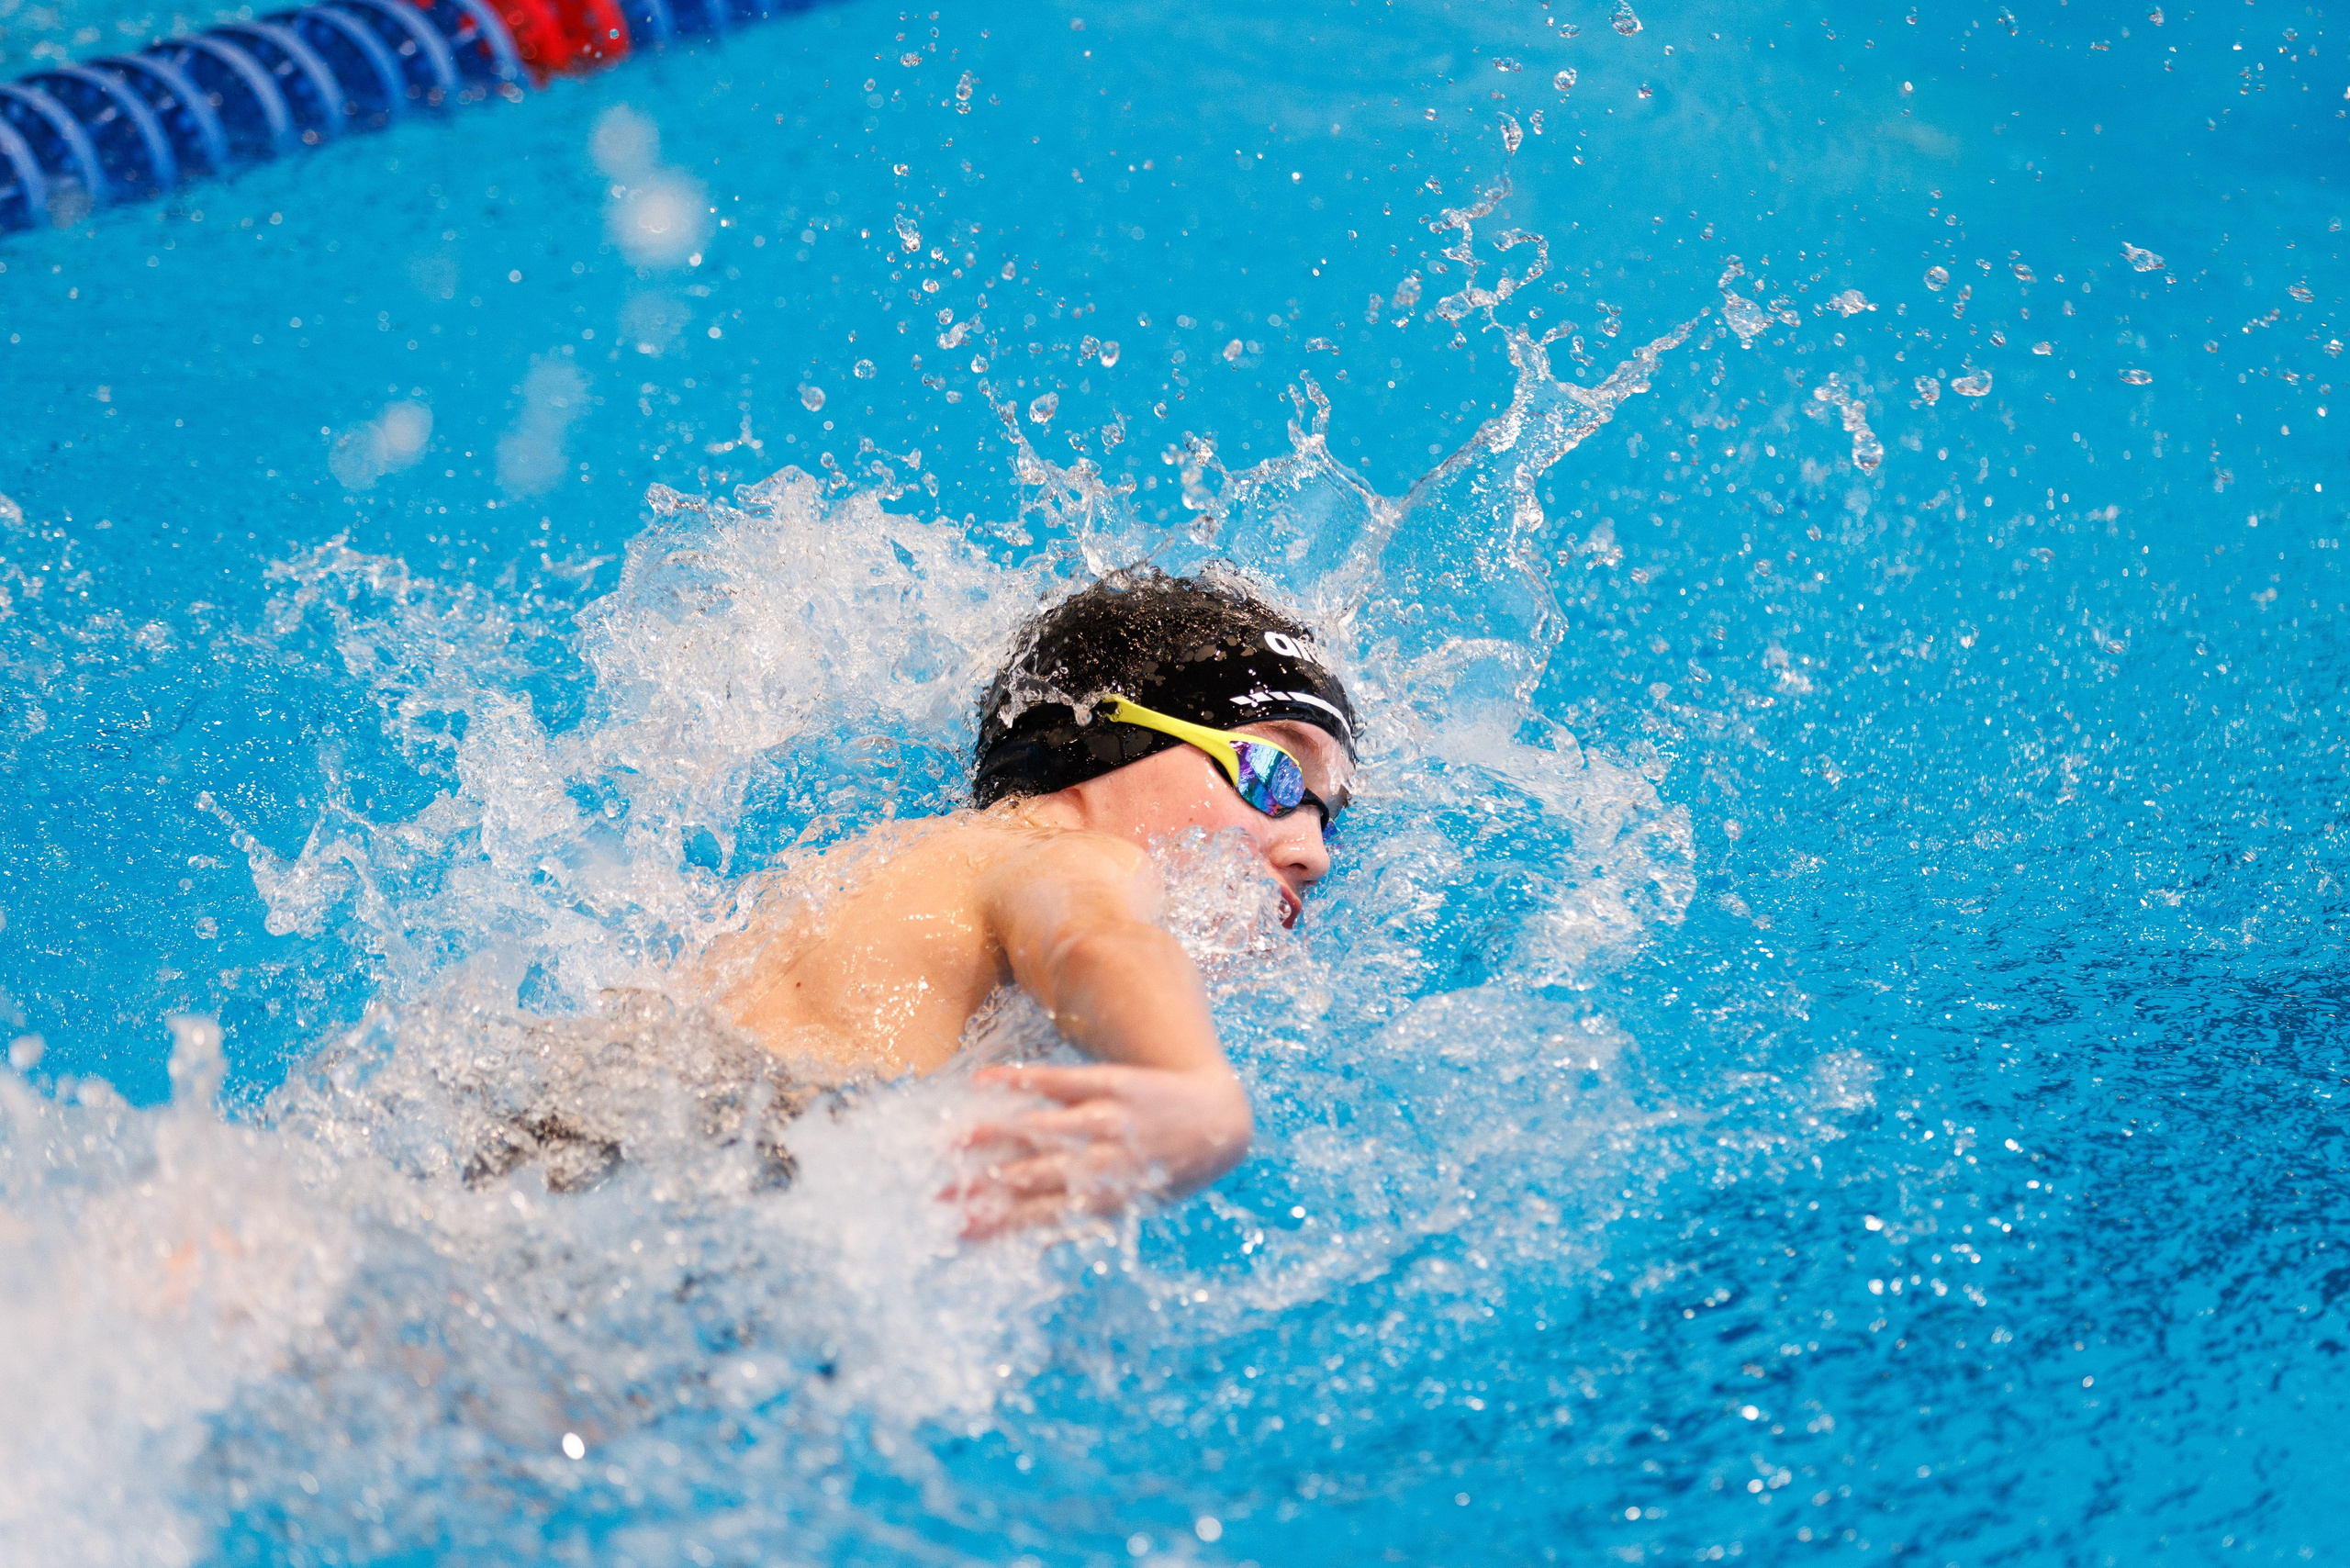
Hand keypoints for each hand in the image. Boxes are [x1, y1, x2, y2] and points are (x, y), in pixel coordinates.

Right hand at [948, 1063, 1253, 1237]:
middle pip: (1031, 1177)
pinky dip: (1018, 1080)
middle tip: (936, 1197)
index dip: (995, 1225)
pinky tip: (982, 1082)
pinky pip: (1057, 1080)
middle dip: (981, 1189)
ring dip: (992, 1137)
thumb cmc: (1166, 1174)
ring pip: (1040, 1129)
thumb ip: (1074, 1222)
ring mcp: (1107, 1120)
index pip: (1037, 1217)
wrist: (1219, 1121)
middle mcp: (1105, 1162)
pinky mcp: (1110, 1084)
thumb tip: (1019, 1246)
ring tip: (949, 1143)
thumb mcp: (1128, 1209)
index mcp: (1105, 1201)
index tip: (955, 1232)